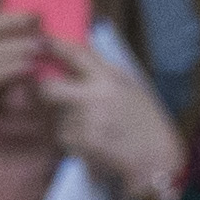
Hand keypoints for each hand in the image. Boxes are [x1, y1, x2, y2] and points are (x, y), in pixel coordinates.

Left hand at [39, 33, 186, 199]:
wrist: (156, 158)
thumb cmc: (146, 122)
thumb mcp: (131, 87)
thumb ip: (105, 72)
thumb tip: (78, 53)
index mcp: (110, 78)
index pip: (76, 54)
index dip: (55, 45)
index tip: (42, 41)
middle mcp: (95, 96)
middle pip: (49, 88)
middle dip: (44, 90)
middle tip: (48, 94)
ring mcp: (86, 120)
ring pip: (56, 117)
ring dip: (65, 122)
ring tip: (92, 128)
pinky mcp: (82, 143)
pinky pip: (64, 138)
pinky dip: (72, 141)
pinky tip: (93, 143)